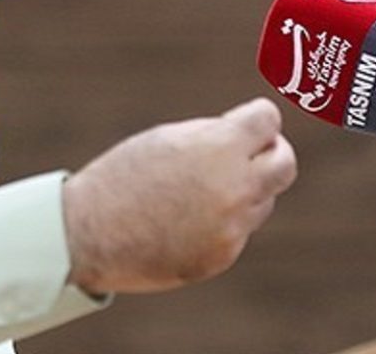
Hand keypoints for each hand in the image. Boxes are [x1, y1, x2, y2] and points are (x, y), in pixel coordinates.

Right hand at [61, 97, 297, 293]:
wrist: (90, 234)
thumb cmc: (123, 177)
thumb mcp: (167, 140)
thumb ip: (214, 136)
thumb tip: (252, 137)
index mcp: (219, 147)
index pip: (268, 120)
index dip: (257, 119)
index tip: (248, 123)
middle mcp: (235, 187)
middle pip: (285, 163)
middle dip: (272, 152)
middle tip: (252, 153)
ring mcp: (231, 226)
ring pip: (264, 200)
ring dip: (245, 190)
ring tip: (199, 190)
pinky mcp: (222, 256)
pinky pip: (239, 231)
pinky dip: (222, 223)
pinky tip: (186, 220)